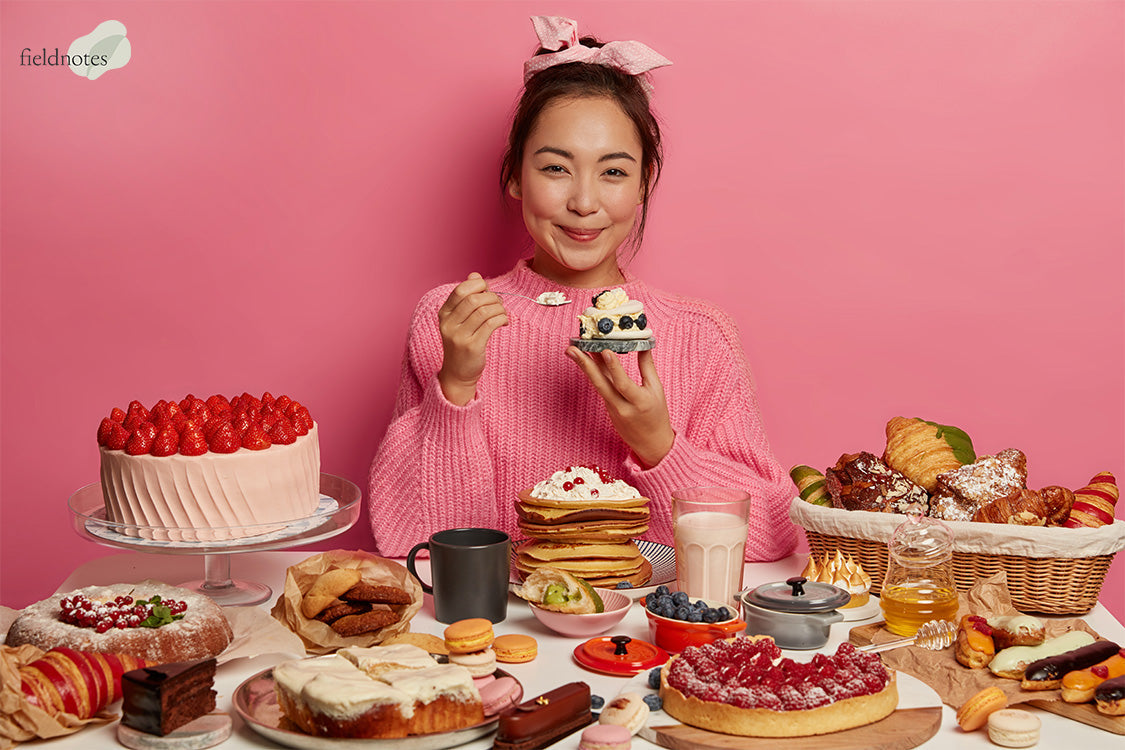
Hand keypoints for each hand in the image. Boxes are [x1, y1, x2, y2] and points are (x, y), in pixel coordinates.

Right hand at [437, 273, 507, 404]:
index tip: (487, 290)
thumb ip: (467, 297)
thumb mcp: (460, 319)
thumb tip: (475, 275)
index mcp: (444, 314)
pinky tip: (504, 322)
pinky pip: (491, 324)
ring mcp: (459, 336)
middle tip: (499, 303)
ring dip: (499, 309)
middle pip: (474, 299)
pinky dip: (502, 319)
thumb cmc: (462, 343)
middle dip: (492, 298)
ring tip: (502, 313)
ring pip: (484, 311)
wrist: (457, 373)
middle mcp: (449, 324)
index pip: (461, 290)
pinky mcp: (472, 346)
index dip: (478, 285)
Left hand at [567, 346, 674, 467]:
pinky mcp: (607, 409)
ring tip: (572, 350)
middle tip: (572, 348)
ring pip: (597, 384)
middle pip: (600, 384)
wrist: (651, 443)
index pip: (623, 384)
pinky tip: (585, 360)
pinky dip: (593, 373)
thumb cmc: (657, 415)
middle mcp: (622, 407)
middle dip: (585, 364)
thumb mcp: (656, 390)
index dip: (614, 368)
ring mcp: (612, 409)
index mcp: (639, 402)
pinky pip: (600, 388)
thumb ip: (647, 366)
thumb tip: (644, 344)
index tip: (606, 351)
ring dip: (584, 366)